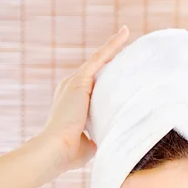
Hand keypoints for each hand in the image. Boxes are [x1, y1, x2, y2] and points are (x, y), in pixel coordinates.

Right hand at [41, 25, 129, 173]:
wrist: (56, 149)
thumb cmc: (70, 153)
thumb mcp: (89, 144)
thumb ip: (99, 138)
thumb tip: (112, 139)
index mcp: (72, 103)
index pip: (93, 88)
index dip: (106, 81)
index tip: (118, 76)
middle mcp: (71, 89)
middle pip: (97, 72)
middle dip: (112, 62)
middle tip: (130, 53)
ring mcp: (74, 83)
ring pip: (99, 61)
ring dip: (114, 48)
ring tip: (128, 35)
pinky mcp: (80, 81)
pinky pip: (100, 58)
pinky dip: (112, 46)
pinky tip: (125, 34)